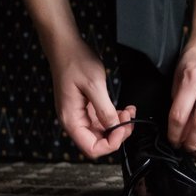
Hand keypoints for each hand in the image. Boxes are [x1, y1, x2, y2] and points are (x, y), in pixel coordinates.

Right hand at [18, 0, 134, 158]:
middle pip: (98, 143)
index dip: (111, 144)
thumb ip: (104, 110)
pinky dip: (114, 117)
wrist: (66, 47)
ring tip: (128, 111)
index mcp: (71, 120)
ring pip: (102, 132)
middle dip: (117, 134)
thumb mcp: (94, 85)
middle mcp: (74, 121)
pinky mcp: (85, 108)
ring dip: (117, 126)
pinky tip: (123, 109)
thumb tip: (114, 127)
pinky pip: (101, 121)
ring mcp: (79, 115)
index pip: (92, 149)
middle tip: (129, 119)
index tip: (123, 128)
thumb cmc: (75, 62)